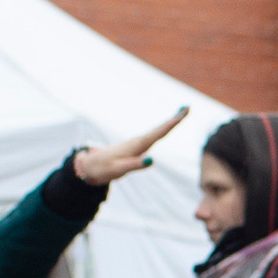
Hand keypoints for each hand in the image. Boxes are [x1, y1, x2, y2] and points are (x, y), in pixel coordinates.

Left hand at [73, 104, 187, 189]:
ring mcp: (137, 143)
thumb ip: (135, 165)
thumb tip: (152, 159)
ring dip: (170, 123)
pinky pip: (153, 136)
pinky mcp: (136, 146)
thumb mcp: (118, 169)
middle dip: (174, 119)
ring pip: (157, 131)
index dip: (171, 124)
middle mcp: (138, 142)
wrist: (89, 166)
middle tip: (188, 108)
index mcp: (136, 146)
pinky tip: (167, 127)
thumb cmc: (103, 168)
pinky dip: (163, 130)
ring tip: (182, 114)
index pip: (158, 133)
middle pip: (160, 129)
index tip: (182, 114)